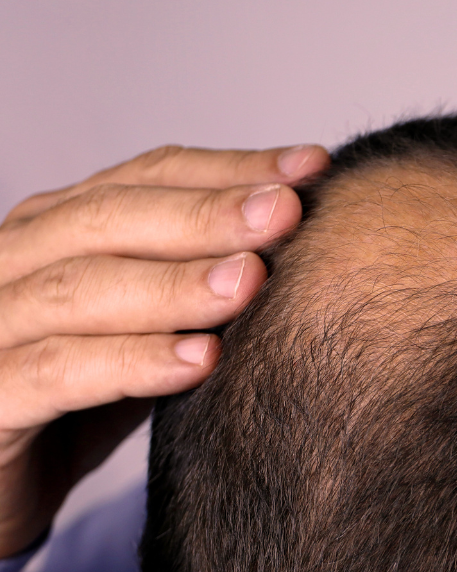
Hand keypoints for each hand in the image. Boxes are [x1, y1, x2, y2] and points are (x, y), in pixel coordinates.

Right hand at [0, 144, 328, 557]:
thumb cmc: (76, 403)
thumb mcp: (142, 332)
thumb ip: (195, 293)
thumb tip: (297, 250)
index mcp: (55, 232)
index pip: (145, 178)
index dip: (230, 168)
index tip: (312, 168)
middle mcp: (12, 262)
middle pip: (109, 219)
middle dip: (206, 213)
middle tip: (286, 211)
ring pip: (80, 288)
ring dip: (173, 283)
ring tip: (251, 281)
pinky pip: (57, 372)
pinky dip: (131, 362)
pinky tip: (200, 361)